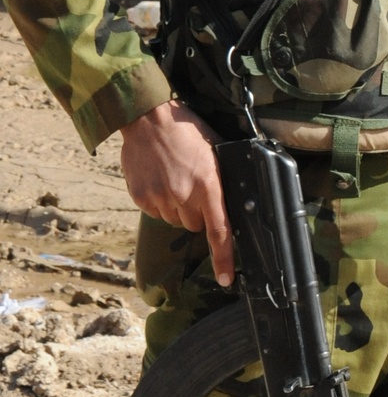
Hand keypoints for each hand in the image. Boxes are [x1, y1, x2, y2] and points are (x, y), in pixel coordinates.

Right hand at [120, 100, 235, 286]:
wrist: (149, 117)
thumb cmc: (189, 131)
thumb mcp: (216, 151)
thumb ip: (222, 180)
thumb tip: (235, 202)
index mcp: (209, 185)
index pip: (219, 231)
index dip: (223, 259)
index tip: (226, 279)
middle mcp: (184, 196)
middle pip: (195, 225)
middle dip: (197, 213)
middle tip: (194, 187)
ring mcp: (160, 198)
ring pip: (174, 220)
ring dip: (178, 207)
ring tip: (175, 178)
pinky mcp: (142, 197)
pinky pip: (156, 211)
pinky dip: (159, 201)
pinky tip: (160, 178)